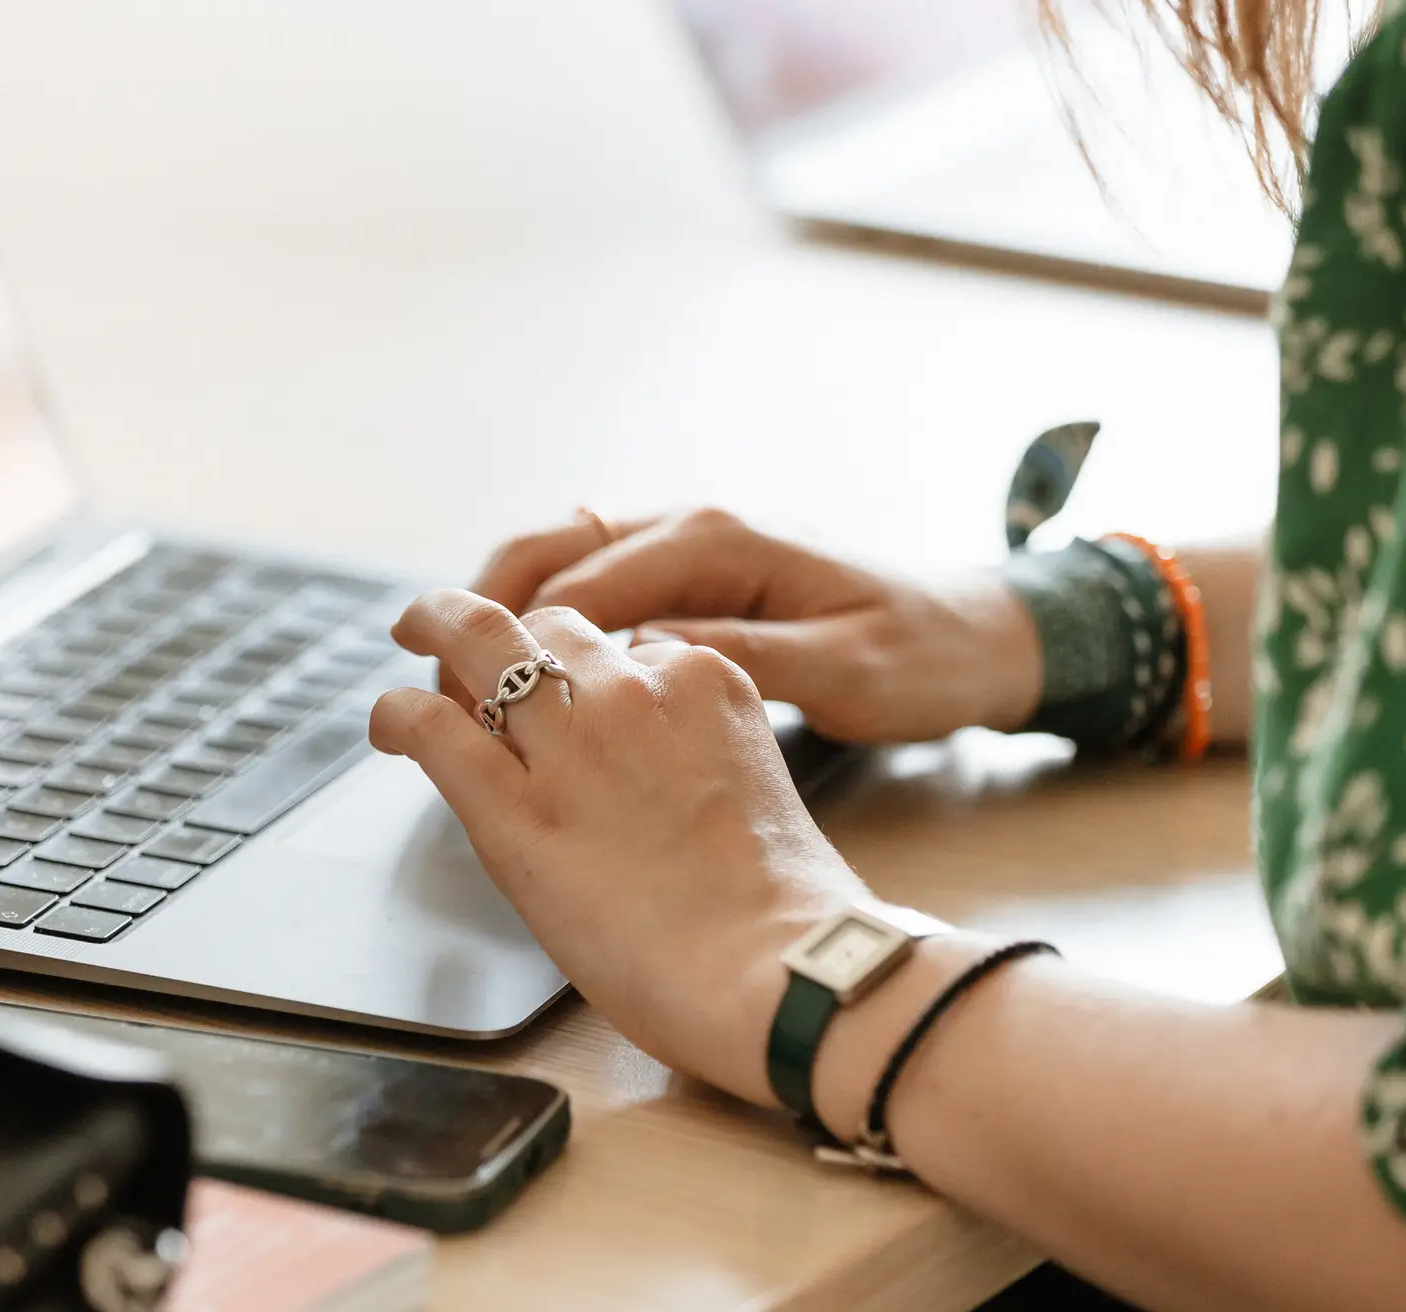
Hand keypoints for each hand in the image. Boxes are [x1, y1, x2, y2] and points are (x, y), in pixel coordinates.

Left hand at [368, 589, 866, 1104]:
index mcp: (707, 683)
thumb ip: (700, 760)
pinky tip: (389, 724)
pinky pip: (434, 727)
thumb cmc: (782, 914)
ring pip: (485, 642)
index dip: (591, 672)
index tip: (574, 697)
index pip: (630, 647)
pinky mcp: (515, 807)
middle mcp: (635, 690)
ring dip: (442, 628)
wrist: (775, 970)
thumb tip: (652, 782)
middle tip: (474, 641)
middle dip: (514, 633)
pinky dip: (400, 715)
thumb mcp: (755, 791)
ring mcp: (573, 741)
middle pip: (555, 624)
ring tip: (416, 631)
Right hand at [468, 508, 1043, 743]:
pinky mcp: (704, 579)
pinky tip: (529, 675)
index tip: (449, 687)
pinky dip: (549, 622)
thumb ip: (739, 657)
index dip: (506, 636)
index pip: (580, 583)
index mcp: (722, 544)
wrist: (980, 638)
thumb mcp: (842, 673)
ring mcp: (698, 548)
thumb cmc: (920, 657)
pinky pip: (602, 588)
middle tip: (426, 675)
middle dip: (480, 607)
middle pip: (553, 550)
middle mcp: (699, 530)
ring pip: (568, 563)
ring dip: (506, 612)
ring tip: (454, 678)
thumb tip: (639, 653)